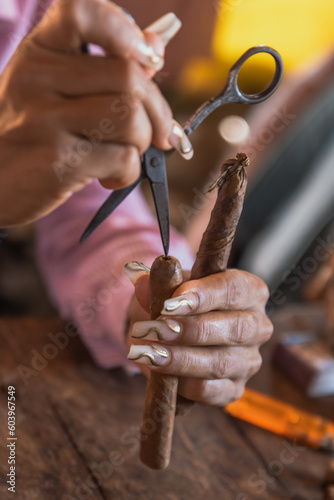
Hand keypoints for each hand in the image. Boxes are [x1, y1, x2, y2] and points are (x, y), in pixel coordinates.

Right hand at [0, 1, 188, 225]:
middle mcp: (36, 79)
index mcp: (37, 52)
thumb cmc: (30, 137)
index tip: (148, 60)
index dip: (127, 32)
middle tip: (157, 132)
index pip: (83, 12)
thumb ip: (104, 65)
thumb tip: (156, 44)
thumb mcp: (53, 90)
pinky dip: (129, 174)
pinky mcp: (57, 162)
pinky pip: (123, 159)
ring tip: (125, 154)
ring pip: (131, 118)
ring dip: (142, 143)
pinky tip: (110, 177)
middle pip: (128, 77)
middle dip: (157, 111)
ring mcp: (44, 121)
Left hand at [127, 268, 272, 405]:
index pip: (234, 289)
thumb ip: (159, 283)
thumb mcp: (170, 286)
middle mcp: (257, 326)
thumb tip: (141, 282)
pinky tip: (159, 374)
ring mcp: (248, 361)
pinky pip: (212, 391)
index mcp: (250, 291)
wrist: (170, 333)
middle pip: (234, 328)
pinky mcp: (233, 389)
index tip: (171, 302)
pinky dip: (184, 384)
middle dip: (190, 330)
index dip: (204, 295)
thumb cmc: (178, 303)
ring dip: (180, 359)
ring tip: (148, 353)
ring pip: (221, 363)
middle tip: (156, 329)